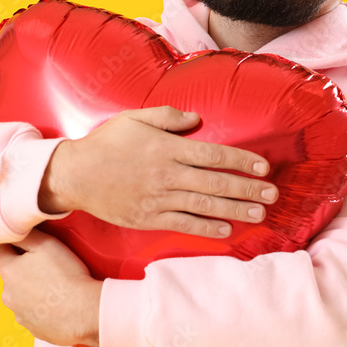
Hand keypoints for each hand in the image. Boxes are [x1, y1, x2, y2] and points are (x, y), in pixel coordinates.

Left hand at [0, 228, 101, 346]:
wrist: (83, 312)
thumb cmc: (66, 275)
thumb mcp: (46, 244)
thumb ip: (26, 234)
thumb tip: (16, 229)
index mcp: (8, 271)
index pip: (2, 250)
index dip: (16, 243)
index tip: (31, 243)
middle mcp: (7, 294)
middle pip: (11, 273)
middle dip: (24, 267)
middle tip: (48, 264)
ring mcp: (18, 313)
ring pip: (21, 294)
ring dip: (32, 288)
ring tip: (55, 285)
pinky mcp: (31, 328)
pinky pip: (32, 312)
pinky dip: (40, 306)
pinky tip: (57, 302)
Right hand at [39, 105, 278, 238]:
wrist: (74, 175)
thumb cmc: (105, 143)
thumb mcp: (134, 118)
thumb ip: (168, 117)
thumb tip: (196, 119)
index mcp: (166, 148)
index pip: (213, 155)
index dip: (241, 161)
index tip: (263, 167)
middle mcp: (166, 174)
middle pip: (215, 183)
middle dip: (248, 189)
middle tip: (273, 195)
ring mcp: (158, 199)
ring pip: (204, 206)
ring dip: (235, 210)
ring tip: (259, 214)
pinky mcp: (148, 218)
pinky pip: (183, 224)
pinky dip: (206, 228)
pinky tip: (226, 229)